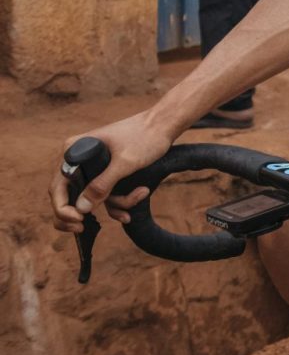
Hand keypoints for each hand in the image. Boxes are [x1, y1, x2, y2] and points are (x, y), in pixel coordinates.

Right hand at [49, 113, 168, 232]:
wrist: (165, 125)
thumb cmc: (145, 137)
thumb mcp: (125, 162)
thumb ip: (103, 184)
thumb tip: (80, 209)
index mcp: (74, 152)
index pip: (57, 187)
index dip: (62, 208)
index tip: (78, 221)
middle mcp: (79, 160)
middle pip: (70, 196)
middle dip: (81, 214)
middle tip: (85, 228)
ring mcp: (94, 167)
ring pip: (95, 198)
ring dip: (117, 204)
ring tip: (141, 193)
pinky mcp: (108, 172)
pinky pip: (107, 195)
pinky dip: (121, 202)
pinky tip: (138, 200)